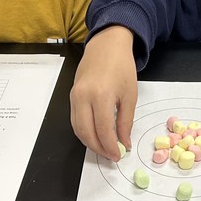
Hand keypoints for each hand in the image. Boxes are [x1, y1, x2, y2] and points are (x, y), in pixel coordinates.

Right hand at [70, 26, 137, 160]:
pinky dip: (84, 131)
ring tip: (104, 148)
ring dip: (89, 142)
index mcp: (101, 96)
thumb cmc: (122, 67)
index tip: (119, 156)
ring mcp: (74, 96)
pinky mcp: (71, 96)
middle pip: (86, 133)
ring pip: (77, 129)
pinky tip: (95, 135)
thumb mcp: (130, 95)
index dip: (111, 147)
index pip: (103, 130)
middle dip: (98, 148)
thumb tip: (124, 143)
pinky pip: (75, 120)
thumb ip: (125, 121)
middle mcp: (83, 97)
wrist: (106, 45)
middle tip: (110, 156)